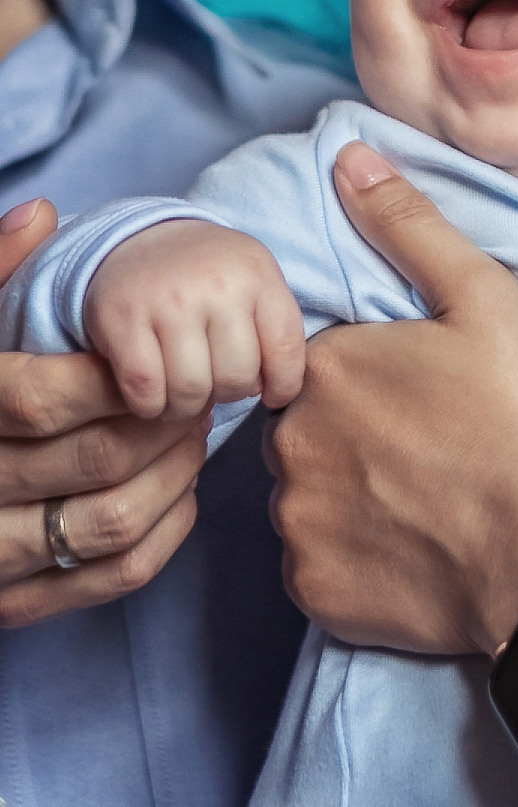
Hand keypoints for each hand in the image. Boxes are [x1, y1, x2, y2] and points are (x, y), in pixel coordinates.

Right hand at [0, 199, 209, 626]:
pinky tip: (183, 489)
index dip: (109, 378)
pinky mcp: (19, 602)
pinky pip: (114, 575)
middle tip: (198, 390)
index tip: (144, 360)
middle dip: (163, 421)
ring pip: (111, 522)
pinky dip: (166, 530)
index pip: (40, 398)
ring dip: (175, 474)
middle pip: (94, 459)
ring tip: (195, 432)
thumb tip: (40, 213)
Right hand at [84, 219, 305, 417]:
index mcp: (257, 274)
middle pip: (236, 378)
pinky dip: (151, 405)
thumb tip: (273, 391)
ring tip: (185, 390)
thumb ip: (275, 328)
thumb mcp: (255, 280)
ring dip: (187, 406)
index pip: (286, 351)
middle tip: (216, 382)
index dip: (283, 386)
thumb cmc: (208, 274)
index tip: (271, 393)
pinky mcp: (123, 318)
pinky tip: (154, 393)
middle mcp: (215, 285)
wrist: (141, 236)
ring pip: (190, 391)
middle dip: (228, 393)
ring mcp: (167, 301)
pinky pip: (145, 390)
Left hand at [265, 142, 517, 656]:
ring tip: (430, 499)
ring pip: (313, 494)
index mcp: (325, 366)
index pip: (325, 360)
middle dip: (358, 432)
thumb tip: (348, 158)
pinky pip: (322, 563)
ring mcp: (299, 525)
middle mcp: (290, 443)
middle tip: (436, 447)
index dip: (380, 374)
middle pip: (311, 425)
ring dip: (353, 494)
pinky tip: (416, 549)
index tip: (433, 395)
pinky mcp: (317, 595)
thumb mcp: (486, 299)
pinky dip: (357, 557)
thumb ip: (410, 225)